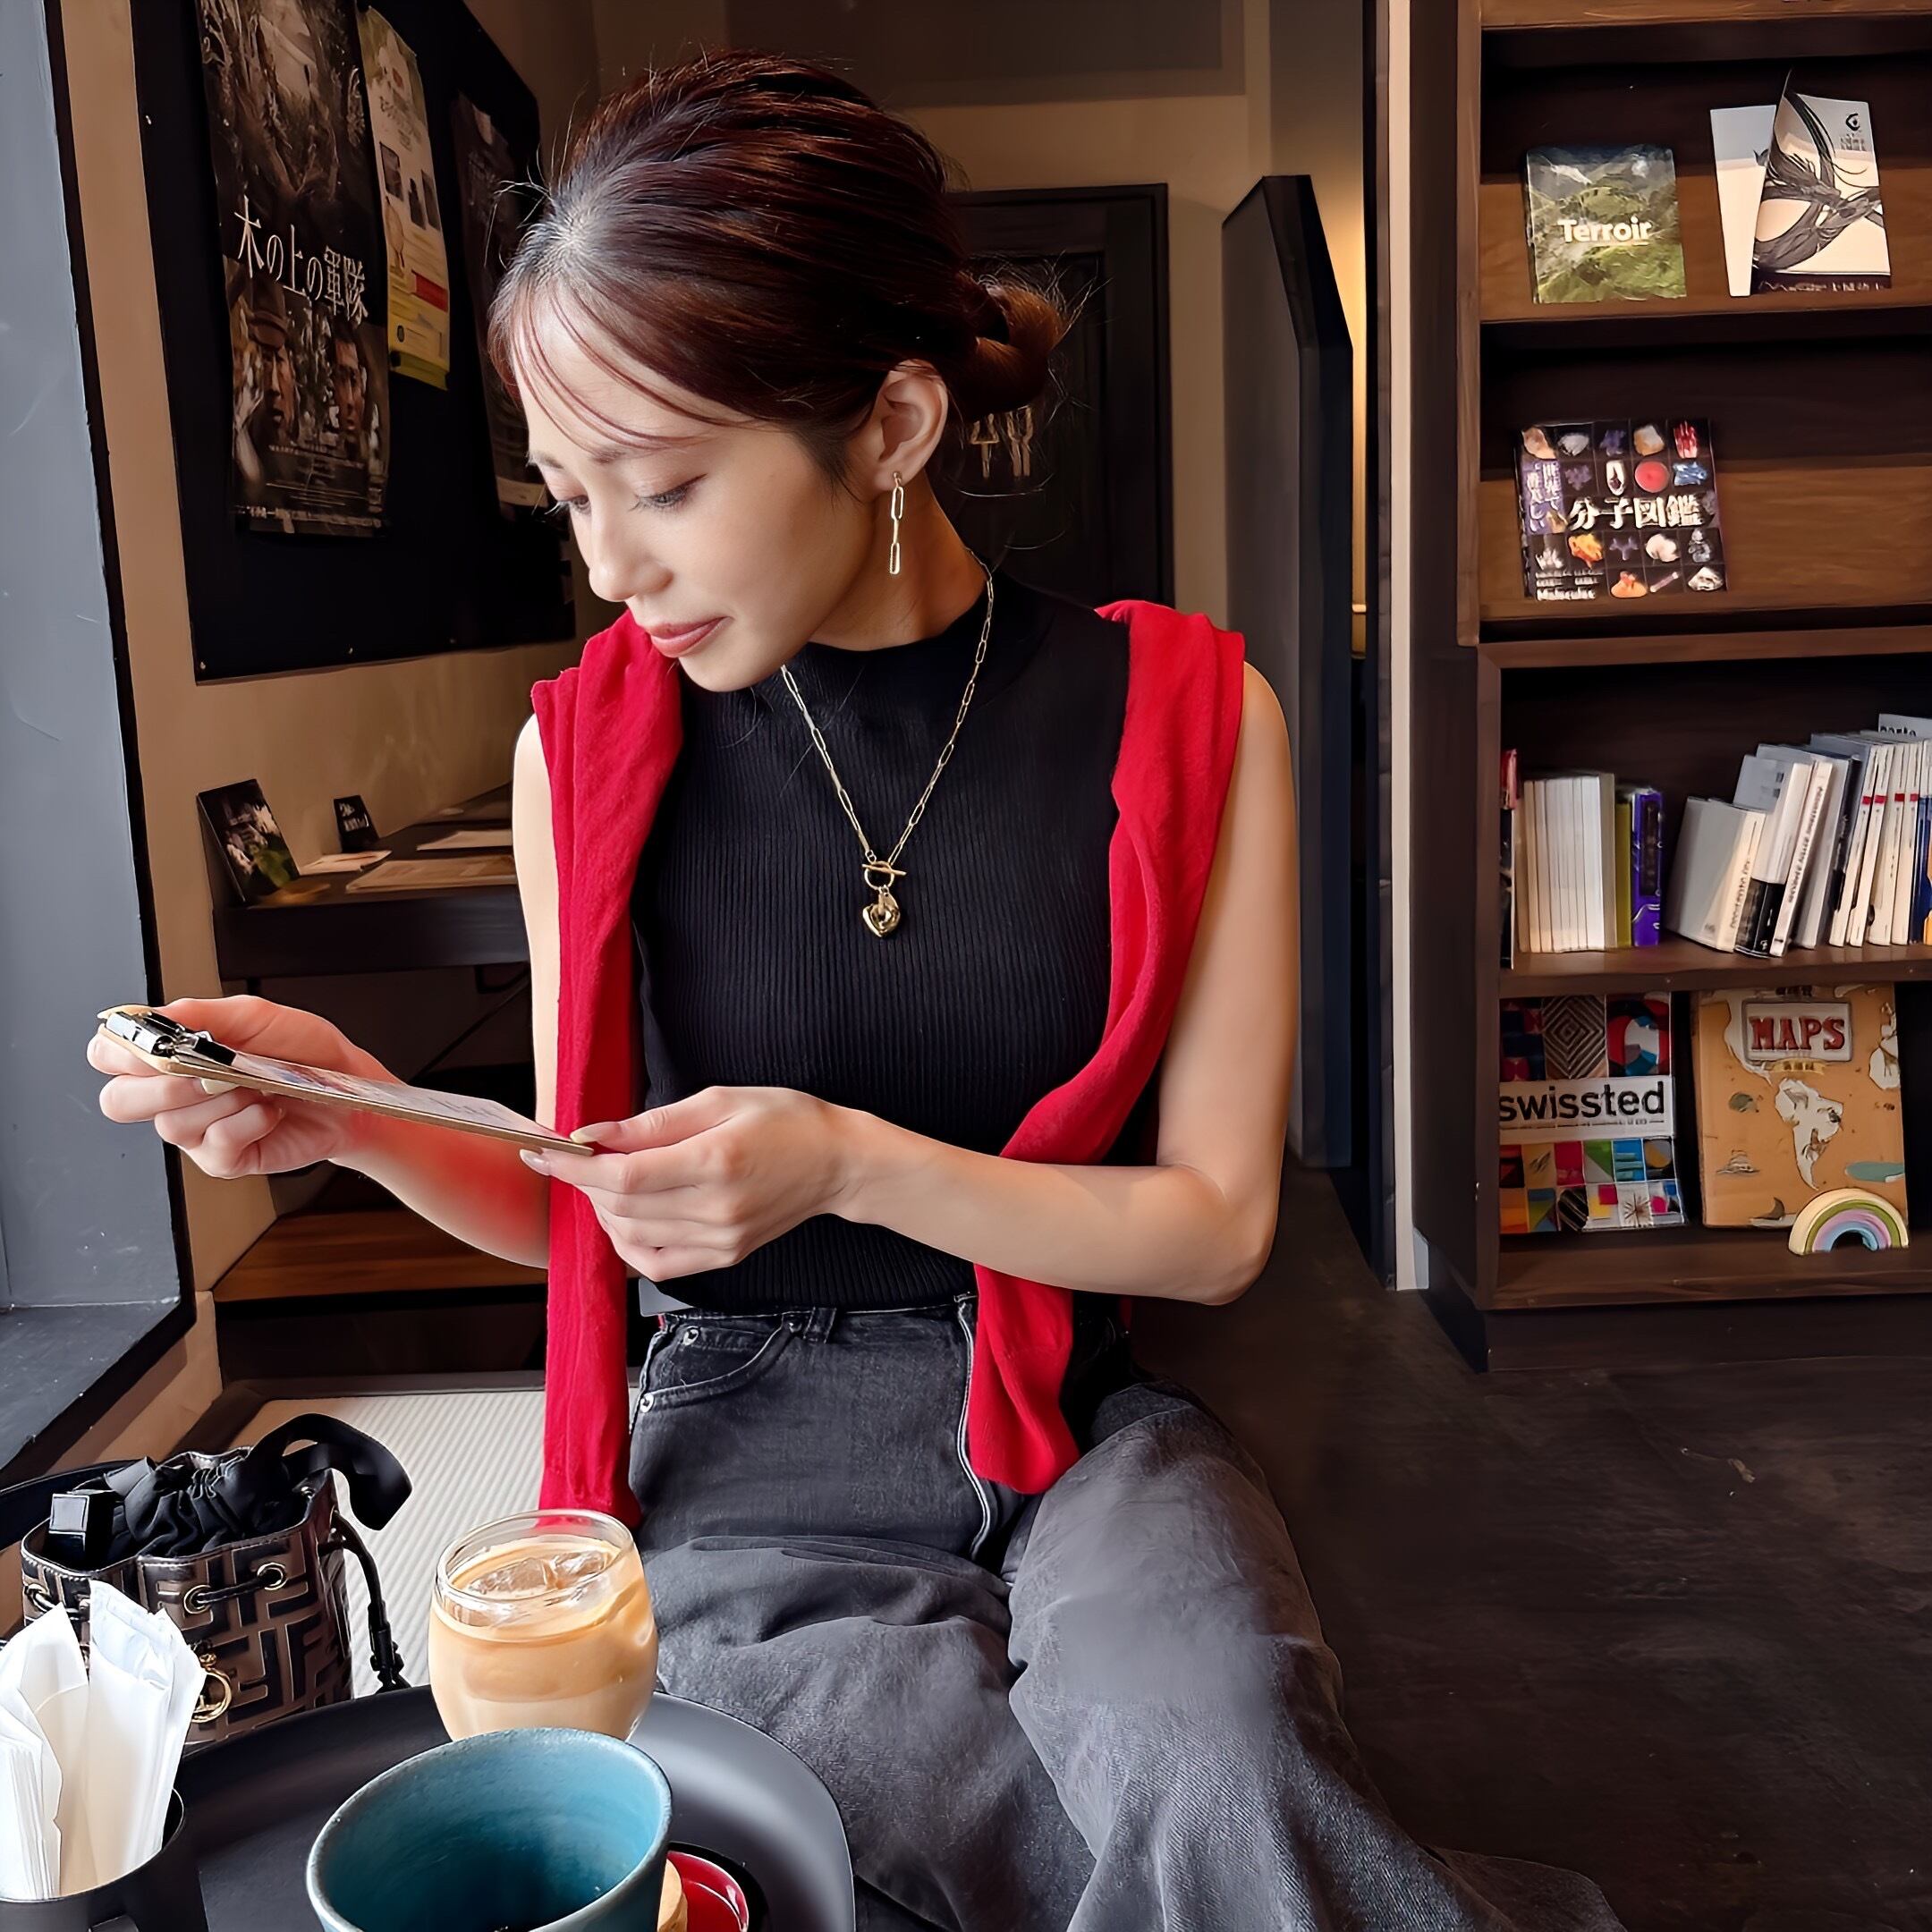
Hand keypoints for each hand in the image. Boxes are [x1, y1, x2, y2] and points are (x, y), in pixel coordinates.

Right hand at [87, 996, 387, 1179]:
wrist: (349, 1088)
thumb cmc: (304, 1051)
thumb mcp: (257, 1017)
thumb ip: (202, 1015)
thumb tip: (154, 1017)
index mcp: (172, 1054)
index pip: (109, 1056)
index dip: (118, 1053)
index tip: (151, 1046)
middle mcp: (175, 1095)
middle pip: (118, 1101)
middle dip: (157, 1086)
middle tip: (201, 1072)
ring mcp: (196, 1131)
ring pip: (170, 1124)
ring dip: (218, 1100)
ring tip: (255, 1086)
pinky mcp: (222, 1159)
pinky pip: (212, 1146)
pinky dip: (245, 1123)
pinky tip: (267, 1110)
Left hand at [524, 1086, 852, 1280]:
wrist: (838, 1163)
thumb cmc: (786, 1120)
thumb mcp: (721, 1100)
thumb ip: (653, 1122)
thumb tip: (594, 1134)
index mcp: (715, 1162)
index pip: (623, 1176)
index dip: (574, 1166)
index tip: (544, 1151)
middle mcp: (716, 1209)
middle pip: (621, 1207)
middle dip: (585, 1183)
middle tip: (578, 1156)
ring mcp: (720, 1240)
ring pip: (632, 1237)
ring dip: (603, 1210)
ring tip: (609, 1180)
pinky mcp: (724, 1256)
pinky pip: (657, 1264)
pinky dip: (629, 1243)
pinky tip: (629, 1216)